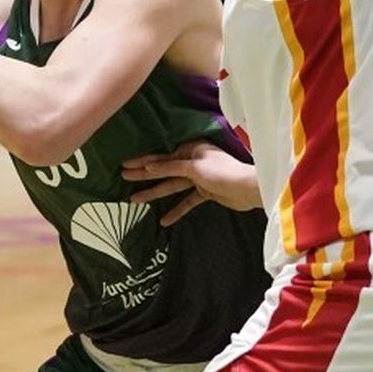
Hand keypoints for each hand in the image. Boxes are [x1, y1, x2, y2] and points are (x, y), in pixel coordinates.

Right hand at [121, 140, 261, 225]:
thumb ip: (171, 166)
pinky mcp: (205, 193)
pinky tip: (164, 221)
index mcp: (190, 150)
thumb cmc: (223, 172)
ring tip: (135, 199)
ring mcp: (198, 178)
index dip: (143, 162)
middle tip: (123, 178)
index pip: (161, 156)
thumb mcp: (194, 167)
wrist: (248, 189)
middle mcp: (192, 162)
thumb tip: (149, 166)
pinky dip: (176, 210)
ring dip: (154, 193)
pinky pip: (187, 201)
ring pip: (172, 186)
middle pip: (163, 170)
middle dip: (144, 175)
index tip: (125, 166)